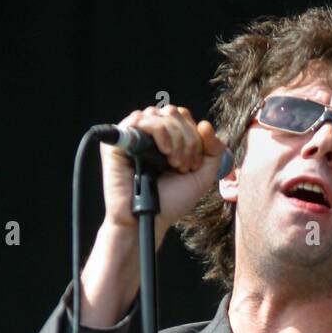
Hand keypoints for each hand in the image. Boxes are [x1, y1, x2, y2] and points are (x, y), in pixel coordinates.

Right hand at [99, 104, 229, 238]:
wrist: (149, 220)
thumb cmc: (171, 202)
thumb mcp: (202, 176)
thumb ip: (213, 151)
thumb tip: (205, 124)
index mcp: (167, 139)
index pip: (183, 117)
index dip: (194, 136)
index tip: (193, 164)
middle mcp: (149, 134)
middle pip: (173, 112)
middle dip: (186, 138)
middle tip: (183, 166)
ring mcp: (133, 135)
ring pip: (158, 113)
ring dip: (174, 137)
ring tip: (173, 162)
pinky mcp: (118, 140)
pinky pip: (140, 119)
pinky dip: (158, 131)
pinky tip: (163, 151)